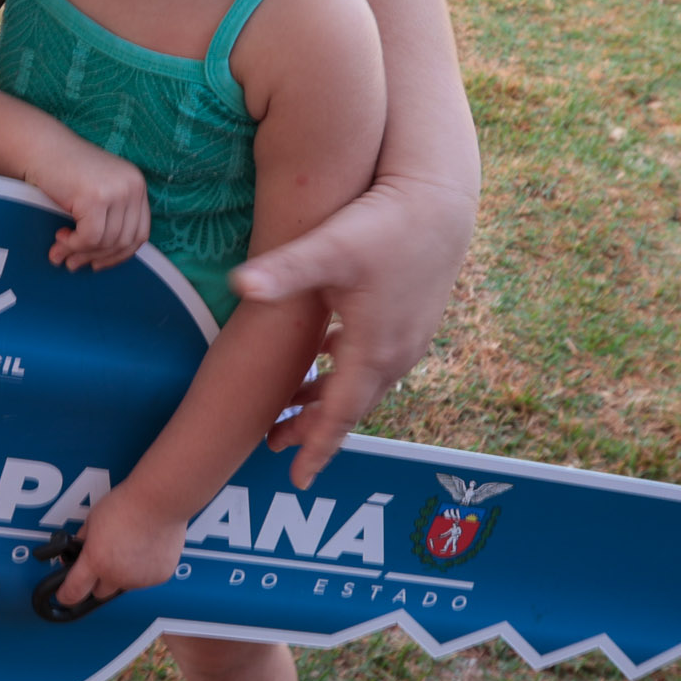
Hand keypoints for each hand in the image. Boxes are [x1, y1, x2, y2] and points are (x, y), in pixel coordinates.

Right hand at [27, 135, 149, 271]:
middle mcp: (132, 186)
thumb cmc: (62, 170)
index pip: (140, 233)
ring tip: (60, 252)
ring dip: (80, 252)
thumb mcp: (95, 191)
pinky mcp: (96, 197)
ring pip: (106, 242)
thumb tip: (103, 261)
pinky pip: (90, 237)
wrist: (39, 147)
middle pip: (125, 241)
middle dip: (97, 258)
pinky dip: (73, 244)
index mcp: (136, 184)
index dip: (119, 255)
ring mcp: (116, 191)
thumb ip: (106, 218)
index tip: (98, 263)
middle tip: (73, 264)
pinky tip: (59, 238)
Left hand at [52, 482, 188, 608]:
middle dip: (97, 581)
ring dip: (122, 574)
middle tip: (102, 561)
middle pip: (99, 593)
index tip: (64, 596)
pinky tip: (144, 549)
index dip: (66, 595)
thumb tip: (76, 551)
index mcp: (96, 561)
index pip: (73, 592)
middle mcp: (117, 575)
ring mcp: (139, 579)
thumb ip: (83, 541)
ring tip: (128, 548)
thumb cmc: (128, 504)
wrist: (160, 501)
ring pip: (124, 585)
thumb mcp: (92, 520)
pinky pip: (145, 580)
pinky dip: (143, 570)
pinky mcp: (159, 577)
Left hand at [233, 173, 475, 478]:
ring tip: (292, 411)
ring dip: (330, 401)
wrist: (440, 201)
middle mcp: (396, 354)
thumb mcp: (330, 248)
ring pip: (364, 386)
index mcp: (373, 349)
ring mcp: (410, 339)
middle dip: (315, 430)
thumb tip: (240, 285)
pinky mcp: (414, 321)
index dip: (317, 448)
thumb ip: (284, 272)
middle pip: (350, 408)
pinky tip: (328, 359)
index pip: (339, 415)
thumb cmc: (383, 222)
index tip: (299, 479)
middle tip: (276, 445)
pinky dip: (350, 374)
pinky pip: (378, 364)